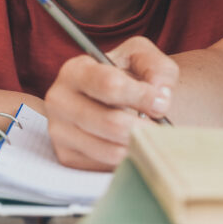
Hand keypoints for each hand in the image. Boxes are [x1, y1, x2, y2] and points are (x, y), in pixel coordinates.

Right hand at [44, 36, 177, 170]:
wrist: (114, 100)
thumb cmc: (128, 75)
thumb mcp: (143, 57)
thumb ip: (157, 68)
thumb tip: (160, 96)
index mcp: (75, 71)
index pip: (110, 86)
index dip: (142, 96)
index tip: (162, 104)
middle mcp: (59, 101)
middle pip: (111, 123)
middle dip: (144, 127)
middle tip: (162, 127)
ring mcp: (59, 131)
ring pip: (111, 150)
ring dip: (139, 145)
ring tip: (151, 136)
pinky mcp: (67, 156)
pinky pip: (106, 166)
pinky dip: (128, 159)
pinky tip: (133, 145)